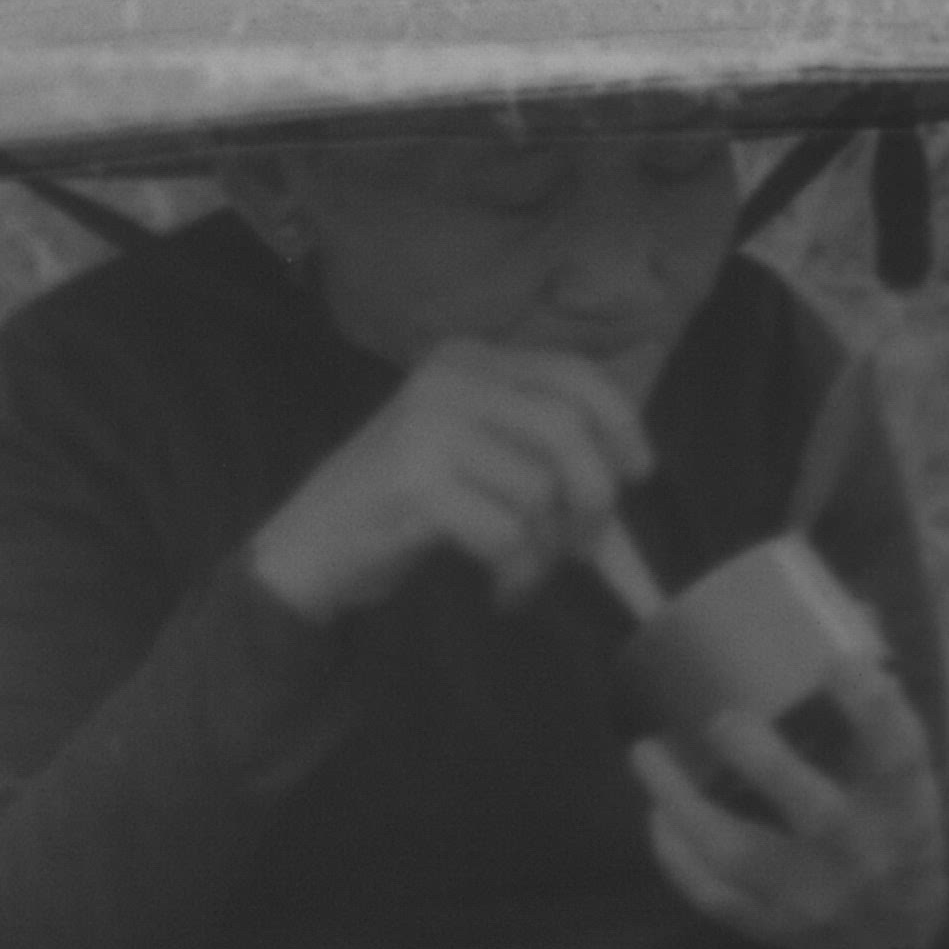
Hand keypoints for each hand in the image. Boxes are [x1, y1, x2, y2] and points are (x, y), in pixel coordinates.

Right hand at [250, 338, 652, 619]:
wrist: (310, 547)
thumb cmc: (404, 504)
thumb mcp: (472, 452)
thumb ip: (539, 449)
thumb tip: (628, 484)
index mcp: (468, 361)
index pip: (573, 373)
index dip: (621, 422)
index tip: (637, 472)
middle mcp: (449, 381)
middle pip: (566, 430)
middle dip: (593, 497)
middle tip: (583, 545)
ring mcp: (428, 429)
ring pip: (540, 489)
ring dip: (548, 549)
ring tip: (523, 571)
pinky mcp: (415, 485)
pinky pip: (507, 532)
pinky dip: (518, 573)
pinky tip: (500, 587)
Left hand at [630, 656, 948, 948]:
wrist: (895, 946)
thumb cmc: (893, 835)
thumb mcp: (902, 780)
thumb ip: (874, 706)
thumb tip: (851, 610)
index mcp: (904, 807)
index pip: (900, 755)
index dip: (871, 706)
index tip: (836, 658)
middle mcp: (863, 856)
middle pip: (817, 813)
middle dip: (765, 763)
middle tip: (723, 719)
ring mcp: (812, 899)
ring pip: (741, 856)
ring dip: (685, 804)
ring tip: (646, 752)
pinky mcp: (772, 927)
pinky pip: (713, 895)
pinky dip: (676, 855)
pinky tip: (655, 813)